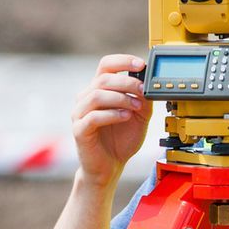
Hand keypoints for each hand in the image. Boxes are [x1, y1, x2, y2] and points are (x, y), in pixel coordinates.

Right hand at [69, 54, 151, 186]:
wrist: (110, 167)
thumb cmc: (121, 141)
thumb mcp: (139, 116)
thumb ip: (143, 99)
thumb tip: (149, 82)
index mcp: (99, 90)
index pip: (106, 65)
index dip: (123, 61)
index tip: (140, 64)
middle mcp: (86, 98)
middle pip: (103, 78)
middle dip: (127, 82)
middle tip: (143, 90)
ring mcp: (80, 114)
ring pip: (97, 95)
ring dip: (121, 98)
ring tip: (136, 107)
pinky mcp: (79, 130)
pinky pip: (93, 117)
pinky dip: (113, 114)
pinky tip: (126, 117)